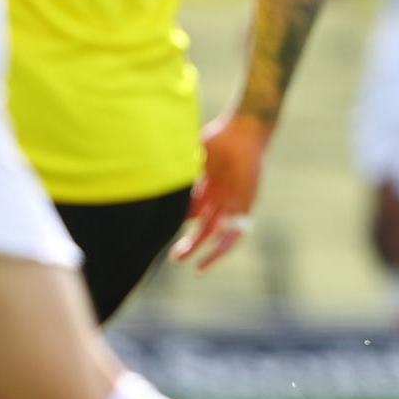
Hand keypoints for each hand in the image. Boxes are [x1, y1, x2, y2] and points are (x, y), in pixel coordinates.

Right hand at [172, 111, 270, 269]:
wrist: (244, 132)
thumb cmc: (216, 139)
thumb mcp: (190, 161)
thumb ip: (177, 176)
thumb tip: (153, 189)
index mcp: (203, 187)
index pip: (188, 213)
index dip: (174, 223)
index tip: (159, 233)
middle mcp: (217, 198)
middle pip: (201, 228)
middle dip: (188, 244)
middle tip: (173, 258)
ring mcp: (231, 203)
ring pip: (216, 234)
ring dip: (204, 250)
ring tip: (192, 266)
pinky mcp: (245, 206)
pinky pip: (236, 232)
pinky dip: (224, 246)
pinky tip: (213, 255)